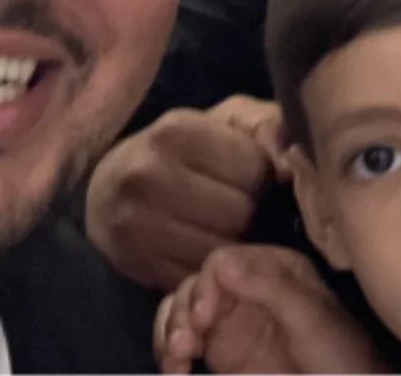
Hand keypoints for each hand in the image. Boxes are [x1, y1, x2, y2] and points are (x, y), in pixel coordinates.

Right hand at [88, 97, 287, 291]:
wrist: (108, 186)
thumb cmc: (187, 147)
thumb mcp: (230, 121)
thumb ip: (270, 128)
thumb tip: (292, 165)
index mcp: (176, 131)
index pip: (252, 169)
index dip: (263, 177)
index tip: (256, 177)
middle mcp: (146, 176)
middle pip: (237, 213)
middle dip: (251, 211)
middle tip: (244, 206)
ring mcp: (133, 225)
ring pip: (217, 251)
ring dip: (232, 244)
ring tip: (226, 227)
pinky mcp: (131, 265)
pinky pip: (193, 278)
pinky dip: (207, 270)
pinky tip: (204, 249)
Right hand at [156, 245, 386, 375]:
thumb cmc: (338, 354)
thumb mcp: (310, 318)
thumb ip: (270, 288)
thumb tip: (223, 262)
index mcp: (275, 268)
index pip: (224, 261)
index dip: (205, 286)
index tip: (202, 318)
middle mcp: (248, 288)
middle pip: (196, 286)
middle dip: (181, 313)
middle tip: (185, 346)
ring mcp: (232, 320)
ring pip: (182, 311)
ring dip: (169, 333)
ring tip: (177, 363)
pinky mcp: (220, 353)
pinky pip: (182, 342)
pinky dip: (168, 354)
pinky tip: (175, 372)